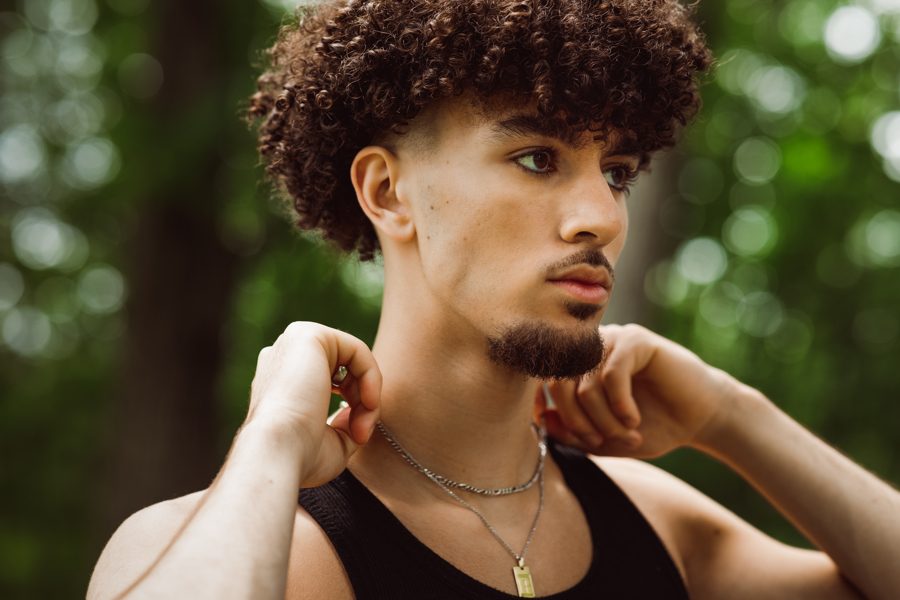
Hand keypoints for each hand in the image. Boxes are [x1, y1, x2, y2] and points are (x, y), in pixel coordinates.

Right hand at [247, 322, 380, 486]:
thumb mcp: (332, 442)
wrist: (277, 453)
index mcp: (283, 379)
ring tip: (362, 424)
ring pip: (354, 360)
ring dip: (368, 393)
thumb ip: (347, 422)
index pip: (333, 382)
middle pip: (346, 370)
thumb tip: (360, 408)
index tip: (358, 437)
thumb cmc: (299, 456)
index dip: (355, 409)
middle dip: (363, 402)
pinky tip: (369, 402)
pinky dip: (371, 377)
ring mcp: (293, 342)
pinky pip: (357, 350)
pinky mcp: (308, 335)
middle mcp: (284, 356)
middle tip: (362, 433)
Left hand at [535, 323, 736, 457]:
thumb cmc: (652, 427)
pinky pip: (612, 373)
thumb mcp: (605, 439)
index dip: (550, 412)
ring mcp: (612, 340)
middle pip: (559, 384)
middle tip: (601, 443)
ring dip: (603, 419)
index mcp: (577, 367)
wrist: (701, 418)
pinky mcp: (635, 339)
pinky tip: (634, 420)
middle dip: (578, 423)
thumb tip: (540, 417)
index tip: (574, 438)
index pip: (544, 384)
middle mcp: (590, 349)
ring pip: (585, 384)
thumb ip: (571, 432)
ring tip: (626, 434)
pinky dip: (619, 404)